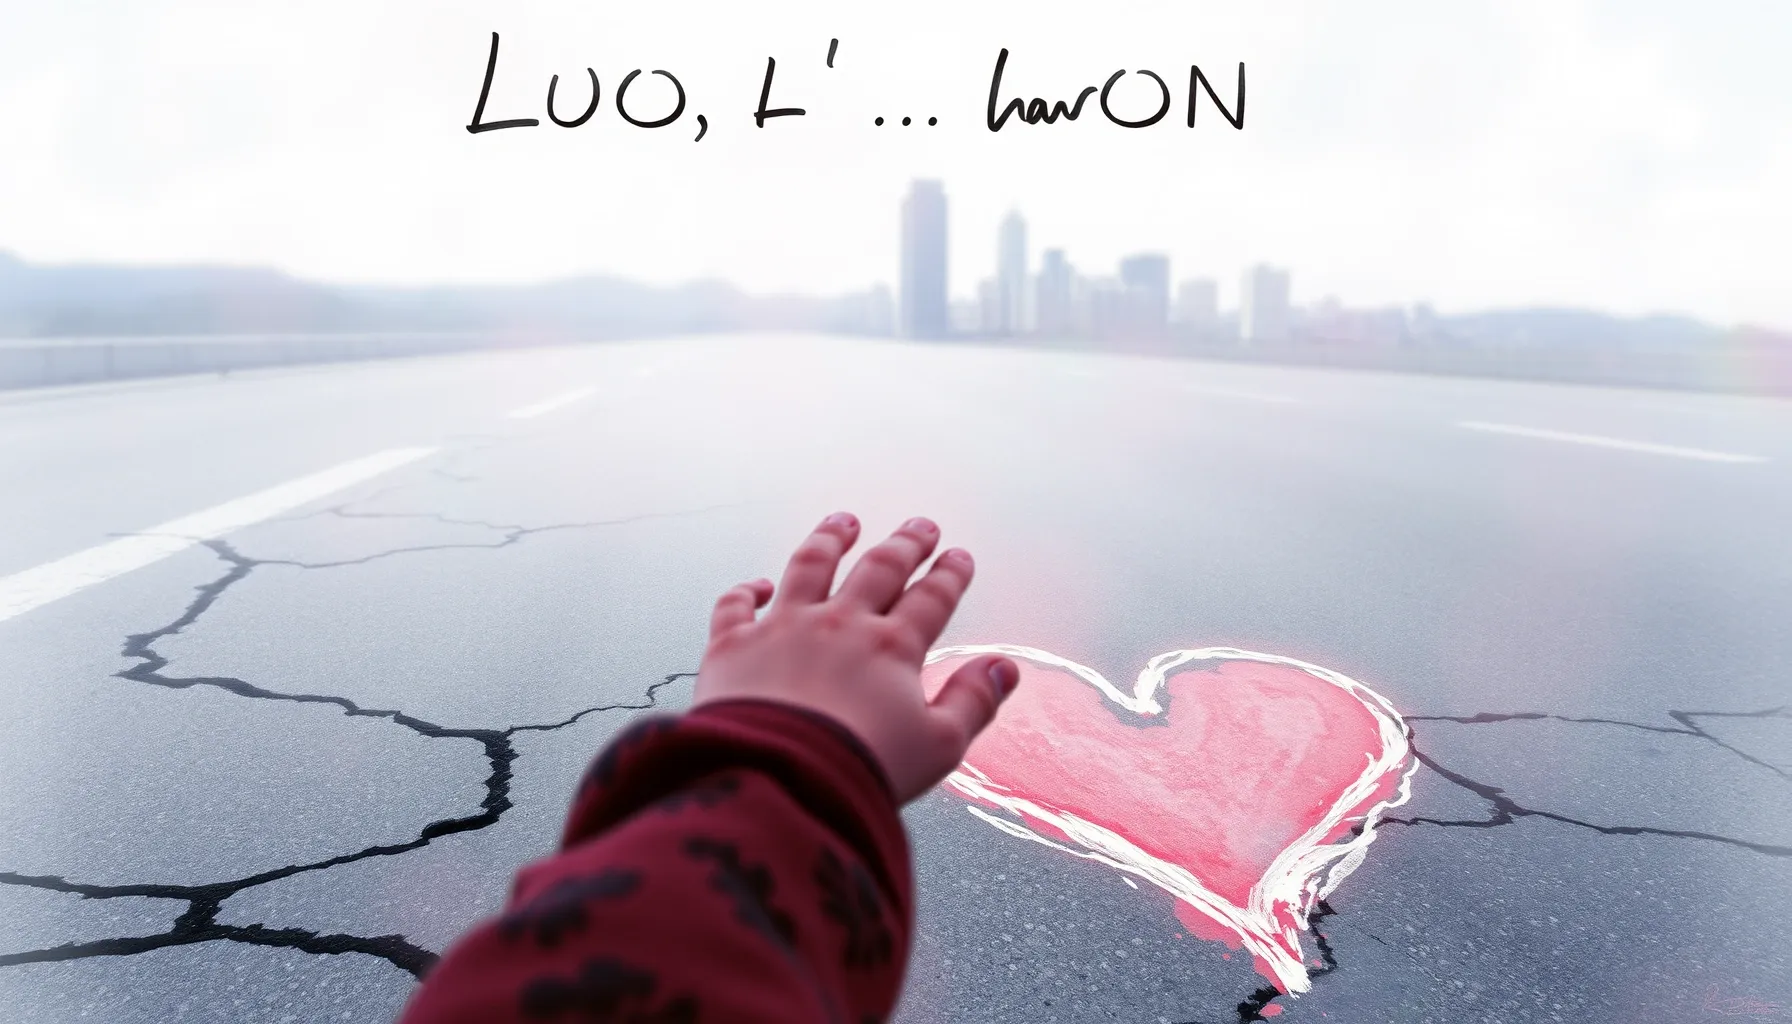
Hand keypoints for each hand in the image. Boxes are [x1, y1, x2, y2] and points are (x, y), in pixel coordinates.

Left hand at [694, 512, 1019, 802]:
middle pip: (877, 570)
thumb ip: (973, 702)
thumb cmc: (859, 771)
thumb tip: (1003, 668)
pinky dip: (747, 591)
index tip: (958, 558)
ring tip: (844, 522)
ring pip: (810, 566)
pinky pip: (737, 604)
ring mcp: (782, 628)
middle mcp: (839, 625)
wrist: (779, 780)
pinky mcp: (732, 646)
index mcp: (891, 648)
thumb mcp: (939, 746)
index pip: (929, 599)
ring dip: (830, 540)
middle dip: (904, 545)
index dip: (949, 576)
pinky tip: (758, 584)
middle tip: (920, 528)